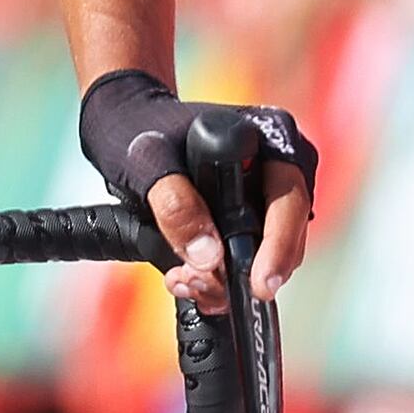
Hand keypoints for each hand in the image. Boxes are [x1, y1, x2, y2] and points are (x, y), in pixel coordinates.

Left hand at [80, 72, 317, 318]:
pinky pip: (240, 257)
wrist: (124, 123)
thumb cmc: (137, 126)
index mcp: (271, 138)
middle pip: (284, 236)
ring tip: (183, 280)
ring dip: (224, 279)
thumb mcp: (147, 161)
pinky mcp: (242, 218)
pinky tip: (185, 278)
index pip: (289, 201)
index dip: (278, 246)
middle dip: (244, 272)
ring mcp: (262, 195)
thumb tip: (209, 257)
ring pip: (262, 254)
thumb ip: (176, 205)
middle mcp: (277, 168)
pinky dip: (215, 276)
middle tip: (202, 289)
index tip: (259, 282)